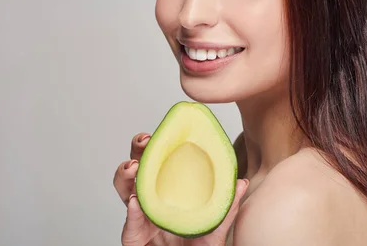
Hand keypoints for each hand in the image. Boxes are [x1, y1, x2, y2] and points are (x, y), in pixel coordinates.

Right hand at [114, 132, 248, 245]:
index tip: (161, 132)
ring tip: (134, 169)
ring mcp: (140, 217)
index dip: (158, 145)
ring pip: (124, 190)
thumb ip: (227, 206)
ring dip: (126, 175)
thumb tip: (241, 183)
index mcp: (169, 192)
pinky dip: (132, 212)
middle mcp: (152, 200)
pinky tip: (135, 202)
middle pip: (138, 168)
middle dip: (138, 151)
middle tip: (145, 142)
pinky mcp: (133, 237)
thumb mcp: (216, 225)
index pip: (161, 162)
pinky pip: (129, 223)